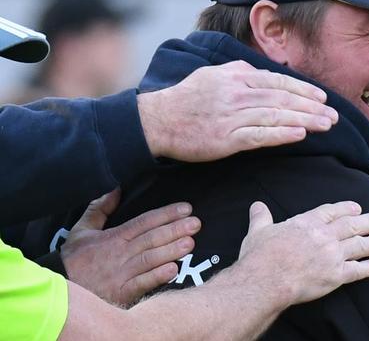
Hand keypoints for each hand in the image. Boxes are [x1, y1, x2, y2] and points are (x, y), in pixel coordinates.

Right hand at [61, 188, 200, 305]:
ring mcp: (121, 274)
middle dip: (176, 229)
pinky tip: (174, 269)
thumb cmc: (73, 259)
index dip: (167, 214)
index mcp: (114, 237)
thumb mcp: (82, 230)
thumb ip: (99, 209)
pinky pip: (142, 283)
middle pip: (152, 238)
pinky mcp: (120, 293)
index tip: (186, 208)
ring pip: (150, 259)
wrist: (58, 290)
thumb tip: (115, 189)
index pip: (145, 221)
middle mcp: (120, 253)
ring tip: (191, 243)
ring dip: (172, 250)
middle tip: (196, 223)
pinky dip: (158, 276)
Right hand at [137, 60, 338, 160]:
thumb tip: (261, 72)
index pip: (278, 81)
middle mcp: (237, 93)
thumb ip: (239, 71)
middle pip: (283, 98)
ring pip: (276, 116)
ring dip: (305, 120)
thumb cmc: (186, 97)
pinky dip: (281, 134)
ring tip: (326, 126)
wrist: (157, 120)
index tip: (322, 98)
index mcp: (236, 76)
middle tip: (334, 116)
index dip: (303, 90)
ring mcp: (232, 116)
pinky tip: (299, 134)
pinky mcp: (226, 138)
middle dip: (312, 107)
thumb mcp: (213, 74)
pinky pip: (259, 135)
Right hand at [237, 201, 368, 307]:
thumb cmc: (260, 256)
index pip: (331, 211)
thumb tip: (257, 206)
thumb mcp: (258, 231)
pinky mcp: (335, 275)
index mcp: (307, 223)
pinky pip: (356, 271)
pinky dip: (367, 268)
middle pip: (352, 225)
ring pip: (359, 246)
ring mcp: (332, 255)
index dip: (346, 208)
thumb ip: (261, 217)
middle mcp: (324, 235)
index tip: (356, 207)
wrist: (266, 280)